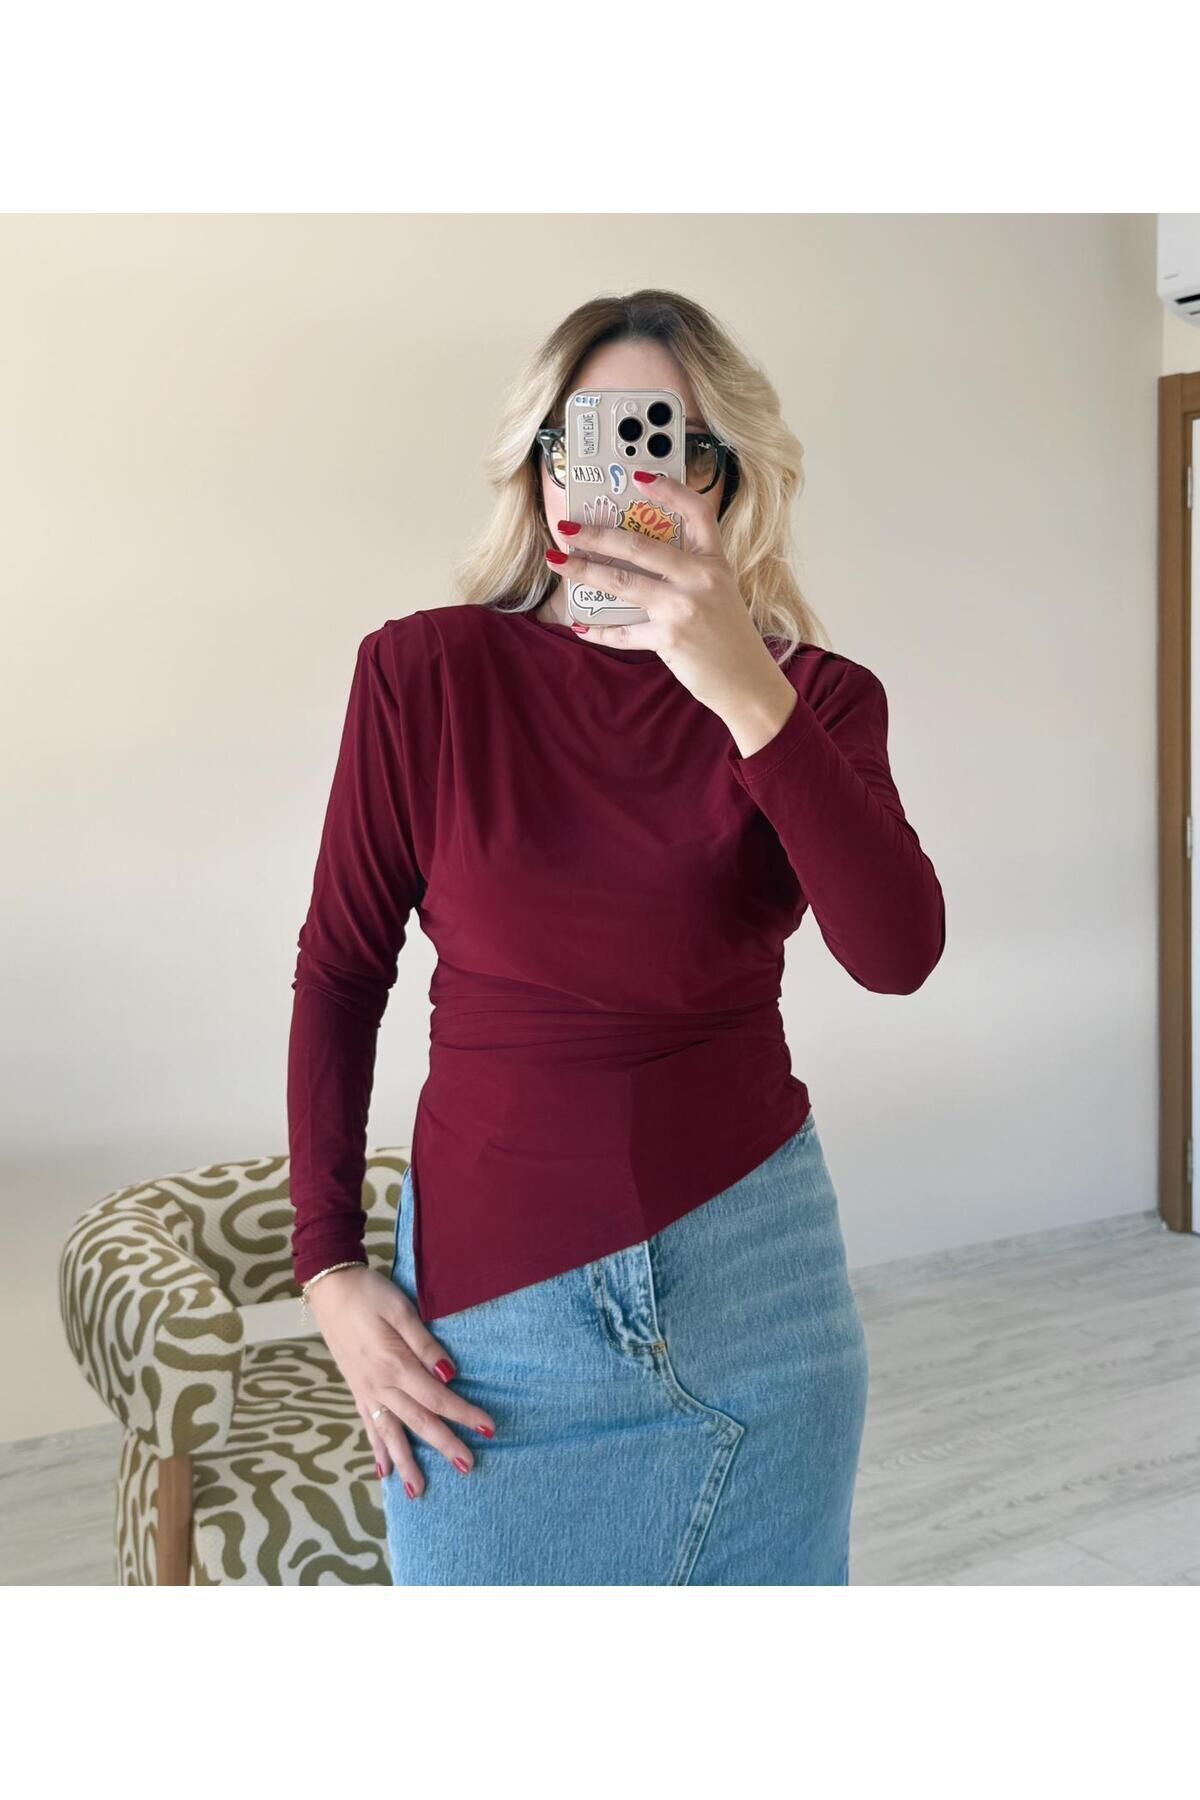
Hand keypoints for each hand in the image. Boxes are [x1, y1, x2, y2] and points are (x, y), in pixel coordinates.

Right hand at [305, 1264, 495, 1498]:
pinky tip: (383, 1473)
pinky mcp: (357, 1390)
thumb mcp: (401, 1310)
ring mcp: (366, 1391)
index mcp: (395, 1364)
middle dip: (444, 1445)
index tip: (488, 1428)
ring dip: (407, 1463)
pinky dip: (377, 1451)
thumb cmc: (370, 1293)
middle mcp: (380, 1385)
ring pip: (391, 1434)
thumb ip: (425, 1344)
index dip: (463, 1414)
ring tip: (419, 1491)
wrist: (330, 1289)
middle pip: (418, 1421)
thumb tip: (448, 1375)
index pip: (437, 1398)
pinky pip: (368, 1427)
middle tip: (468, 1467)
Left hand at [550, 470, 795, 741]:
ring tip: (558, 562)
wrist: (748, 683)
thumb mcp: (721, 593)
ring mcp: (684, 607)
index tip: (638, 477)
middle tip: (568, 528)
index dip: (668, 489)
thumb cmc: (730, 638)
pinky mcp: (669, 637)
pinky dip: (600, 631)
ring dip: (584, 570)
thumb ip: (689, 573)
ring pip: (622, 581)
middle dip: (597, 534)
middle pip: (640, 545)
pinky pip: (624, 631)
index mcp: (715, 561)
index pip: (696, 511)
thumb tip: (636, 560)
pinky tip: (581, 626)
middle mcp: (701, 578)